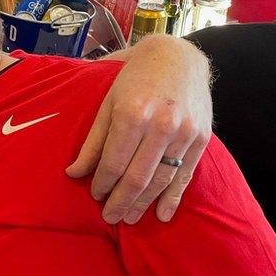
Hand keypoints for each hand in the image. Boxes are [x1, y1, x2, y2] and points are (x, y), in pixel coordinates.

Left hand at [66, 35, 212, 223]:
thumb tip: (74, 173)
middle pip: (137, 176)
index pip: (113, 162)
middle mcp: (161, 125)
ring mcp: (184, 133)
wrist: (177, 57)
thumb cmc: (134, 79)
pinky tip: (162, 214)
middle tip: (109, 217)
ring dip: (144, 204)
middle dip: (121, 201)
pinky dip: (173, 198)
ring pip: (161, 180)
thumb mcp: (108, 103)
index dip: (102, 183)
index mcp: (132, 113)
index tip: (95, 195)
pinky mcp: (202, 139)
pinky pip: (185, 175)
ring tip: (129, 218)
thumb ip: (93, 141)